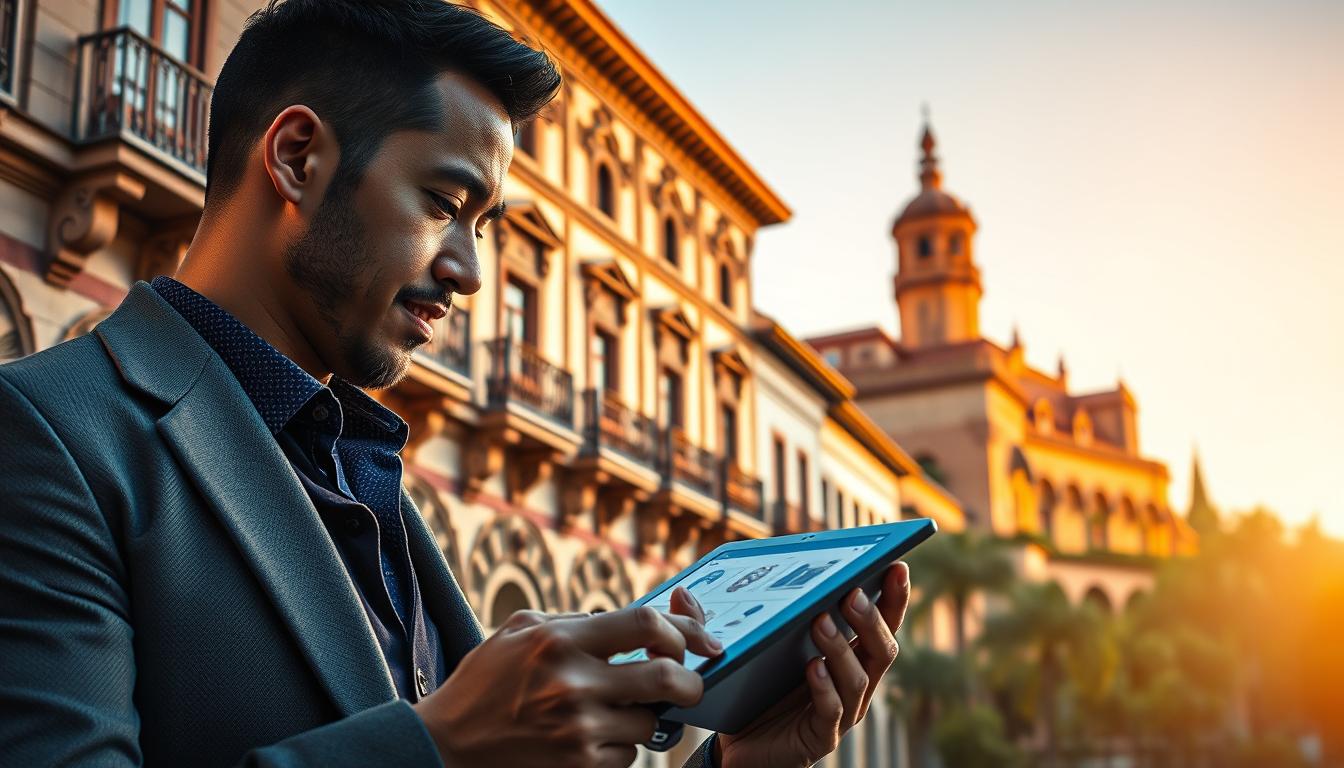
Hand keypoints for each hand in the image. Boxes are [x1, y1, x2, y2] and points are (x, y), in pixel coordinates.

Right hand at [414, 599, 722, 767]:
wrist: (445, 746)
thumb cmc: (483, 684)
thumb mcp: (518, 631)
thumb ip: (574, 621)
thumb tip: (630, 623)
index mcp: (558, 640)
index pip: (645, 624)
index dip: (679, 630)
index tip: (687, 641)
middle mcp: (572, 685)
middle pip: (667, 678)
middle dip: (691, 681)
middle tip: (690, 682)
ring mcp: (577, 731)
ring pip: (650, 724)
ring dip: (643, 718)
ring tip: (613, 711)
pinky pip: (627, 756)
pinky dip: (620, 747)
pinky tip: (591, 737)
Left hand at [676, 562, 910, 767]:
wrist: (740, 753)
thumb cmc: (751, 694)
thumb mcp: (741, 653)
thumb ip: (717, 625)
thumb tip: (683, 594)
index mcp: (844, 656)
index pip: (879, 624)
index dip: (893, 596)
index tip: (896, 565)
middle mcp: (851, 683)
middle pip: (881, 649)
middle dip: (871, 618)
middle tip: (852, 592)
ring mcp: (840, 713)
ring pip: (858, 678)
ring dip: (841, 647)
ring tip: (821, 622)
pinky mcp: (820, 737)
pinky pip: (832, 711)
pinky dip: (824, 687)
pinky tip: (811, 667)